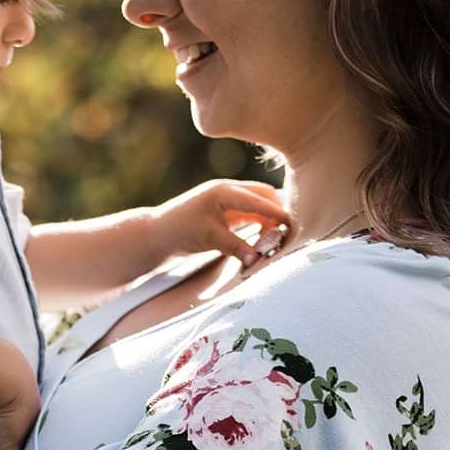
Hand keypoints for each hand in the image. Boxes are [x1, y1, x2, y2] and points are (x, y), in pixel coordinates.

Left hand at [147, 179, 289, 267]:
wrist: (156, 234)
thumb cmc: (179, 232)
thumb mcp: (210, 239)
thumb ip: (236, 246)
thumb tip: (258, 259)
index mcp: (224, 191)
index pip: (259, 199)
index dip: (278, 212)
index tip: (294, 223)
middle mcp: (228, 191)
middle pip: (264, 195)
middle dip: (278, 210)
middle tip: (291, 230)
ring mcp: (227, 200)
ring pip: (258, 204)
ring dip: (270, 218)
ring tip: (281, 235)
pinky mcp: (225, 211)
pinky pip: (250, 214)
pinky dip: (260, 222)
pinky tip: (268, 235)